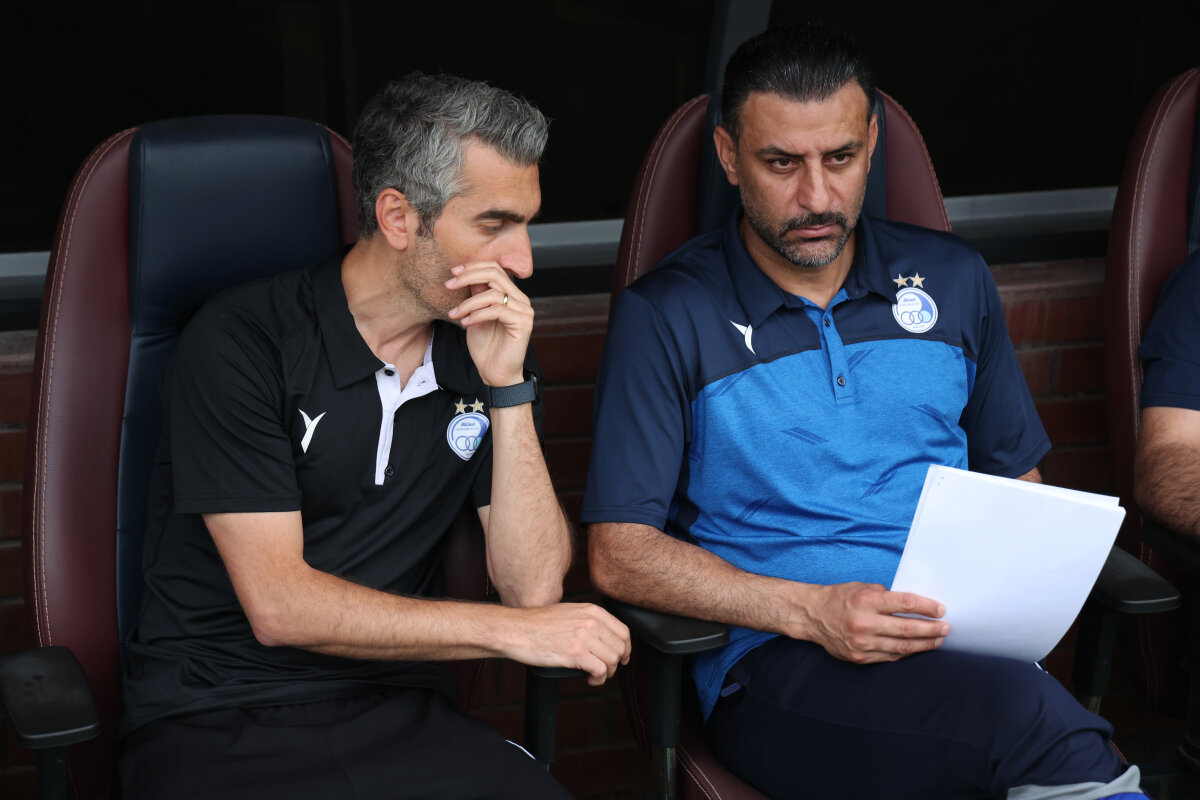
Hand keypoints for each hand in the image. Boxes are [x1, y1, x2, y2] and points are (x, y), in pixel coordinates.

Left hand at [446, 259, 531, 386]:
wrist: (495, 374)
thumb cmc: (486, 347)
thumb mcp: (475, 315)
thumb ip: (475, 295)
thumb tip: (465, 275)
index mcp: (511, 295)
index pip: (495, 269)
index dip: (473, 266)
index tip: (453, 272)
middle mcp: (521, 300)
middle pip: (495, 274)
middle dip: (468, 276)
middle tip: (449, 285)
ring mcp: (524, 311)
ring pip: (493, 294)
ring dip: (468, 303)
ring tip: (454, 314)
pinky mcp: (523, 324)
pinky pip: (497, 311)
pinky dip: (477, 315)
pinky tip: (465, 323)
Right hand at [502, 603, 631, 685]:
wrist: (516, 630)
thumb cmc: (536, 624)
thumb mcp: (568, 612)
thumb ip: (587, 620)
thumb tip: (601, 636)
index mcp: (591, 611)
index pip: (623, 631)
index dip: (626, 648)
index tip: (622, 657)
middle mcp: (591, 622)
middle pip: (620, 647)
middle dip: (617, 663)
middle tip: (606, 670)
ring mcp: (584, 637)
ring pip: (613, 660)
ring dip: (607, 673)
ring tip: (595, 676)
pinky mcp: (576, 653)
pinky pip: (601, 670)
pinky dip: (598, 679)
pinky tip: (589, 679)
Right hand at [804, 582, 947, 663]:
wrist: (812, 616)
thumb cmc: (839, 598)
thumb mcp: (862, 587)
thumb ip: (886, 596)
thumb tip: (913, 605)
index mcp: (866, 600)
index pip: (905, 604)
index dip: (927, 607)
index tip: (941, 610)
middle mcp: (864, 622)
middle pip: (907, 628)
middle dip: (931, 629)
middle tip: (946, 628)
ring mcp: (862, 642)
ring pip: (901, 647)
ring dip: (923, 644)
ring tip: (937, 640)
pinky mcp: (859, 657)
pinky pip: (889, 656)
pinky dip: (905, 652)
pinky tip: (916, 649)